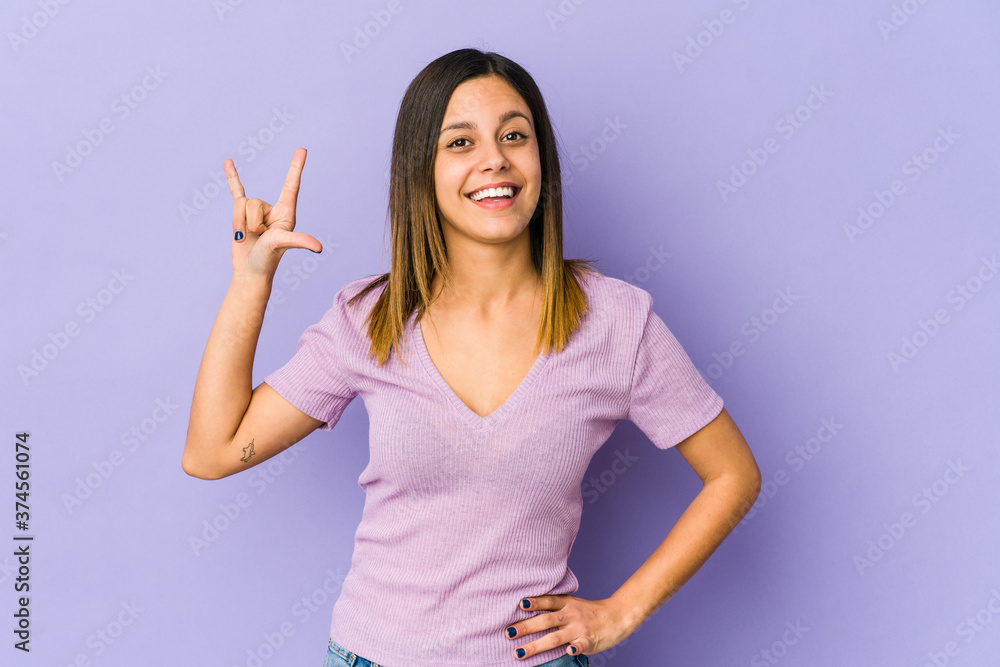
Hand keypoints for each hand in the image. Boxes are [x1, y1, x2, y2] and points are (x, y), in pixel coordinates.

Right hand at [225, 147, 322, 278]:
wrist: (249, 272)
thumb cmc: (268, 260)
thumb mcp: (282, 245)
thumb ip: (298, 240)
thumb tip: (318, 247)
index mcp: (286, 213)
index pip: (291, 185)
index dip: (295, 167)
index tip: (302, 149)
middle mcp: (272, 210)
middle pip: (255, 201)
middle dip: (251, 220)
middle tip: (258, 236)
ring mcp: (257, 212)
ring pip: (241, 204)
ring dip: (240, 222)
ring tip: (248, 236)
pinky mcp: (241, 215)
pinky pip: (236, 191)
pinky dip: (232, 178)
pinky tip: (229, 162)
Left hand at [505, 595, 634, 660]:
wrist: (617, 616)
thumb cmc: (590, 612)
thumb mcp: (572, 603)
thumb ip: (554, 607)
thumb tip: (527, 607)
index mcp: (566, 603)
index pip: (548, 601)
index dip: (534, 602)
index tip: (520, 604)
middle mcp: (571, 615)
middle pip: (546, 620)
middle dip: (526, 627)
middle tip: (508, 633)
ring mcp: (579, 628)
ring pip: (555, 637)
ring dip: (536, 645)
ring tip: (520, 652)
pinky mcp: (588, 641)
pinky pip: (580, 645)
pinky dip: (574, 648)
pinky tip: (567, 652)